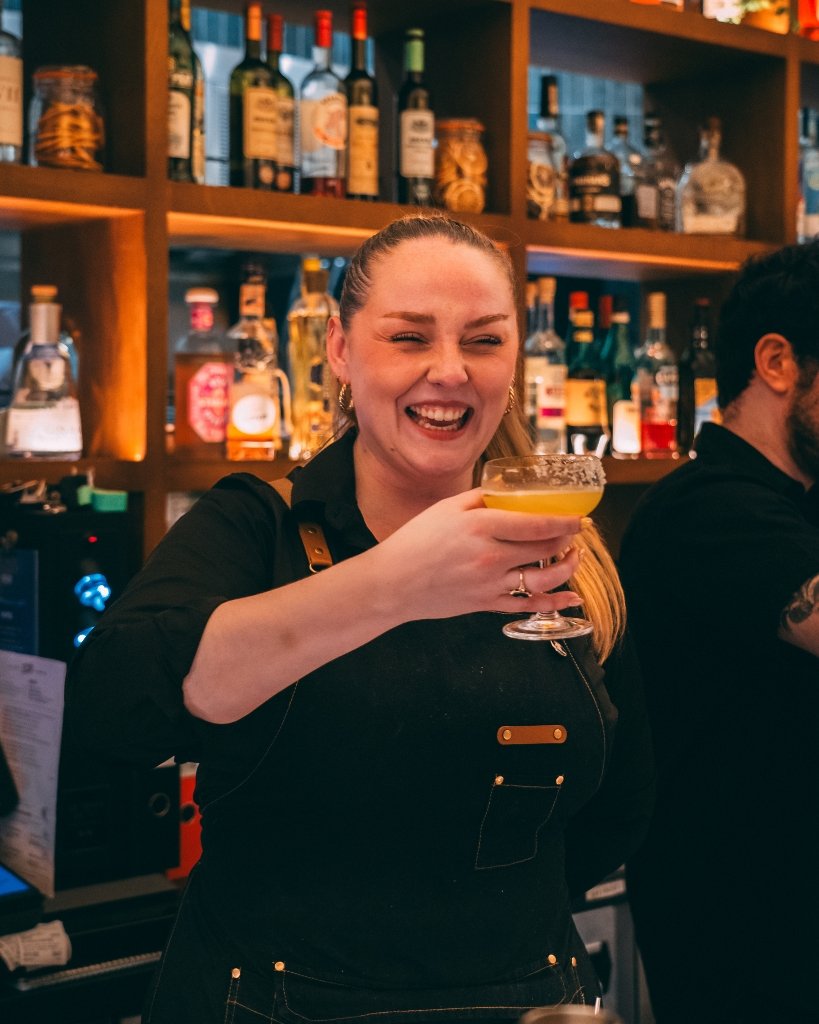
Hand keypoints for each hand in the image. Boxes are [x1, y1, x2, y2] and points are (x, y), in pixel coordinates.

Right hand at [376, 487, 583, 620]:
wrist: (393, 582)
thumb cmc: (415, 541)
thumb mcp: (446, 508)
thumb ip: (480, 497)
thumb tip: (507, 491)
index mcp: (481, 526)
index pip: (536, 523)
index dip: (565, 521)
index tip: (579, 517)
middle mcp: (490, 556)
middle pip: (545, 549)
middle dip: (567, 540)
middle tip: (574, 532)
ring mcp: (490, 583)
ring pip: (543, 579)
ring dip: (566, 568)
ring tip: (574, 557)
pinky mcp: (486, 603)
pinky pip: (527, 605)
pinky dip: (554, 603)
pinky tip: (571, 599)